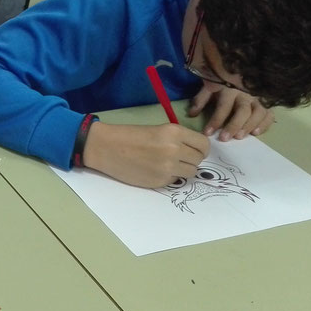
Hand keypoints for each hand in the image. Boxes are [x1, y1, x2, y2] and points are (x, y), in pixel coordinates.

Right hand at [81, 121, 209, 188]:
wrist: (106, 147)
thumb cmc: (130, 135)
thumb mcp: (159, 129)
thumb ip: (179, 139)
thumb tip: (196, 152)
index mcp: (174, 132)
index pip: (203, 145)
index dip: (201, 149)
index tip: (195, 151)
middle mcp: (174, 150)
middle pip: (198, 160)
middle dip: (191, 159)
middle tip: (179, 158)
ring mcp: (167, 168)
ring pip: (190, 173)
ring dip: (183, 170)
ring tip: (168, 165)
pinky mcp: (159, 181)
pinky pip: (175, 180)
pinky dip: (169, 177)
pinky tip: (155, 170)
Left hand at [187, 86, 273, 140]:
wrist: (237, 70)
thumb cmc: (221, 84)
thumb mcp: (209, 88)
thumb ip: (201, 100)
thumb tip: (192, 114)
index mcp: (230, 89)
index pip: (223, 106)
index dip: (216, 120)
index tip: (207, 133)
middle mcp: (245, 93)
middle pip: (243, 110)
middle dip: (233, 125)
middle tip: (225, 138)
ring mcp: (257, 98)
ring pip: (258, 112)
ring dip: (249, 125)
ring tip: (240, 137)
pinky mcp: (266, 104)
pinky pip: (269, 114)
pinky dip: (265, 124)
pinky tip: (256, 133)